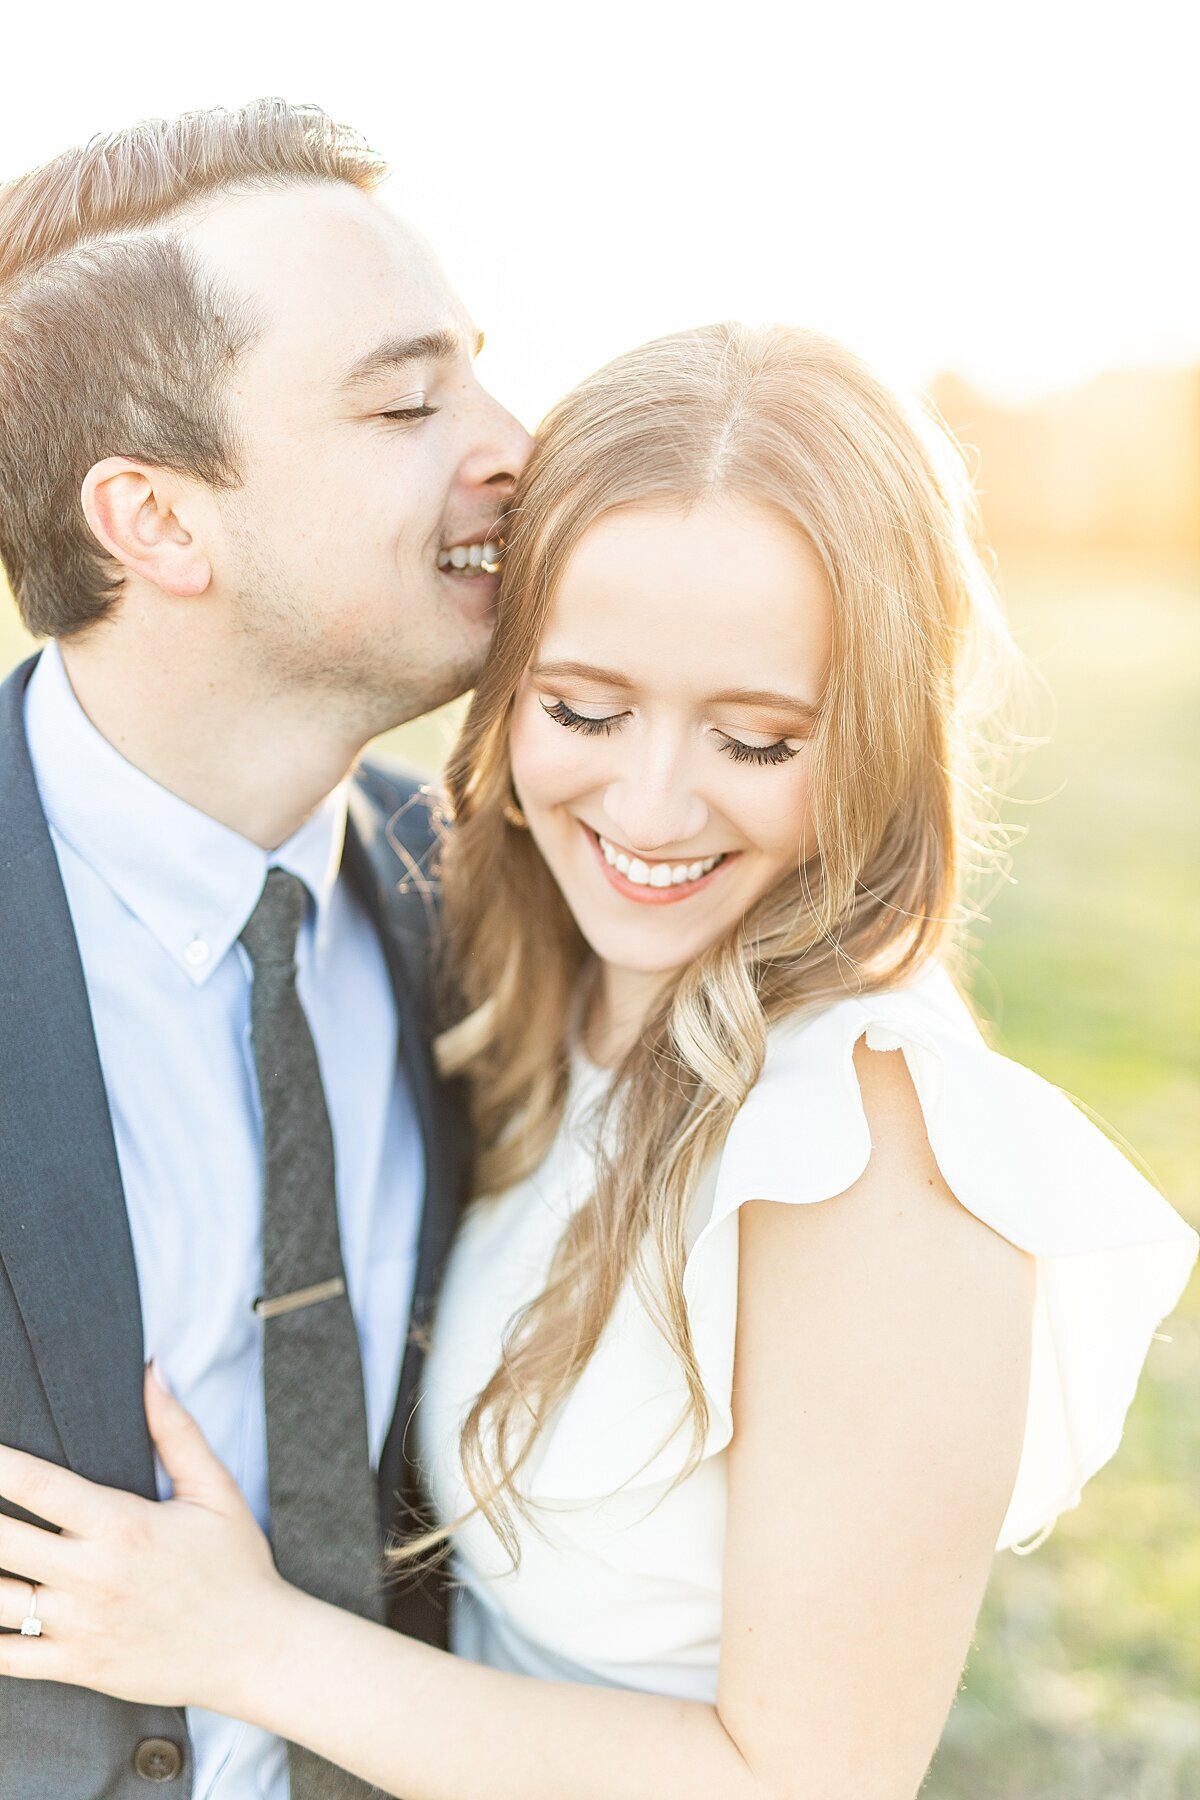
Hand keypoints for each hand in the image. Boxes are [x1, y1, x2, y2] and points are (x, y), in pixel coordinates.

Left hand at [0, 1365, 286, 1709]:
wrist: (254, 1650)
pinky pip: (7, 1657)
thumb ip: (176, 1429)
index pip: (38, 1485)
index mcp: (123, 1525)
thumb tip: (153, 1371)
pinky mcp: (76, 1666)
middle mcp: (92, 1575)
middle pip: (2, 1539)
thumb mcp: (216, 1490)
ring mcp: (80, 1625)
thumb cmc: (236, 1566)